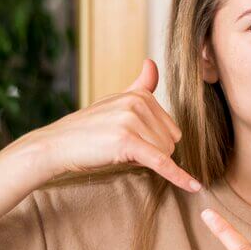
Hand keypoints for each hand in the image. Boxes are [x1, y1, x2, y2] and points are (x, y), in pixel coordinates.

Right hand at [15, 58, 200, 191]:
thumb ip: (139, 86)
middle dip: (152, 151)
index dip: (154, 142)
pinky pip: (161, 162)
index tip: (133, 142)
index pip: (170, 128)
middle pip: (171, 141)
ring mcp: (132, 121)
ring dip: (146, 161)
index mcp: (140, 95)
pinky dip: (179, 177)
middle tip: (122, 148)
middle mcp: (138, 104)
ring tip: (118, 153)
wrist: (57, 145)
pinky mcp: (128, 142)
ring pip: (165, 153)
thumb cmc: (88, 128)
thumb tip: (152, 63)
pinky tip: (194, 187)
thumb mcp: (115, 102)